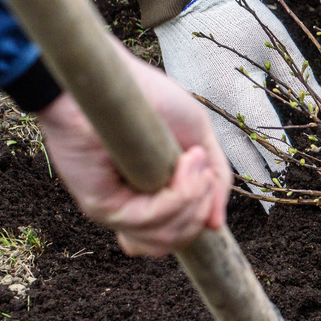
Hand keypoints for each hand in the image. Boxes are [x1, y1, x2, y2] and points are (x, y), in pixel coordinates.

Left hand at [36, 44, 232, 256]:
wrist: (110, 80)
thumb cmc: (150, 100)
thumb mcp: (198, 138)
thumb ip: (214, 181)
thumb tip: (215, 225)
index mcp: (149, 198)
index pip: (174, 236)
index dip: (196, 218)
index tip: (202, 183)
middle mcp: (131, 209)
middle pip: (178, 239)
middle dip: (201, 206)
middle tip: (199, 165)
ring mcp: (118, 210)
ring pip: (168, 236)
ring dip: (193, 200)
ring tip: (193, 161)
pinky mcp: (104, 206)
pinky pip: (152, 220)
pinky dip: (180, 196)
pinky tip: (184, 162)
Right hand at [155, 0, 320, 200]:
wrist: (185, 3)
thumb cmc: (236, 17)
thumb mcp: (273, 42)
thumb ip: (297, 77)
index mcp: (238, 89)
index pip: (265, 135)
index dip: (282, 158)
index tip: (295, 175)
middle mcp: (215, 105)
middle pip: (239, 154)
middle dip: (259, 179)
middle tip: (275, 205)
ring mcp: (195, 107)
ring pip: (218, 151)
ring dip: (237, 174)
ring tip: (256, 195)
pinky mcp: (184, 104)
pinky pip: (204, 139)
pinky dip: (218, 157)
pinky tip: (228, 170)